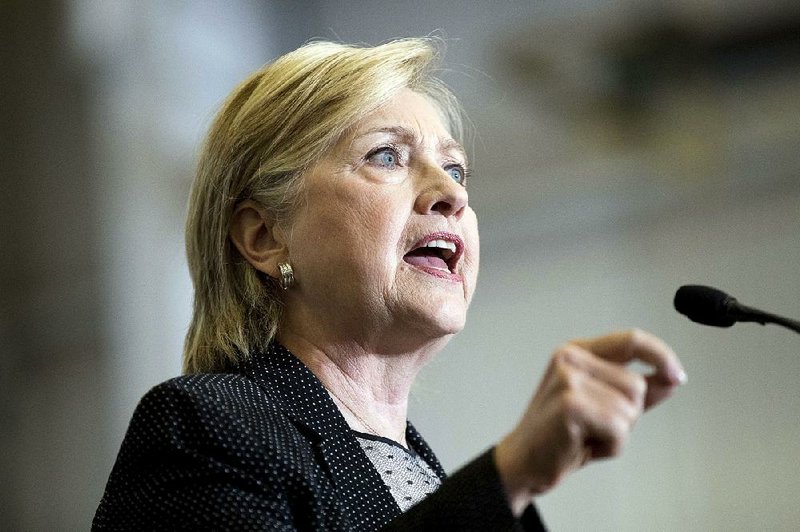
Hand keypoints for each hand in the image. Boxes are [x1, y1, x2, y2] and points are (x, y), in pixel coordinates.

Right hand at [494, 329, 685, 514]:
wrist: (525, 462)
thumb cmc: (560, 434)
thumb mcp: (603, 406)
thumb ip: (637, 390)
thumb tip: (672, 378)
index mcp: (577, 352)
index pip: (631, 340)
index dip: (661, 355)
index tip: (677, 375)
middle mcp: (570, 359)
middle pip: (636, 384)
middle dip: (627, 415)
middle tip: (595, 426)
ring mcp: (568, 379)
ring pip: (630, 407)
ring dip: (618, 432)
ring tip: (587, 435)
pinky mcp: (570, 404)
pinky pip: (618, 427)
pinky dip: (610, 445)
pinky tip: (584, 444)